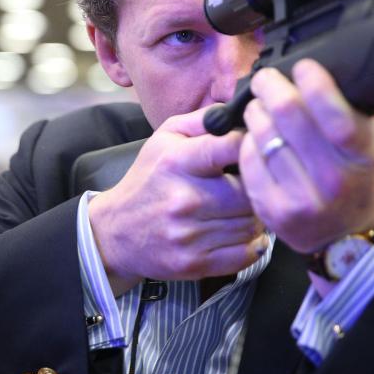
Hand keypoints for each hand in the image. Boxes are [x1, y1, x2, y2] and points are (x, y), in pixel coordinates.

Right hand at [89, 109, 267, 294]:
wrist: (116, 231)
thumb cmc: (148, 178)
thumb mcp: (165, 138)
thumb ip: (203, 120)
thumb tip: (240, 110)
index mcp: (178, 162)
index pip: (231, 147)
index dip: (253, 145)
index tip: (256, 148)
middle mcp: (183, 199)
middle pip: (249, 192)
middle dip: (257, 187)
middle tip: (254, 186)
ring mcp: (189, 235)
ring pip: (251, 224)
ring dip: (255, 217)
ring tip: (245, 209)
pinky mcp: (194, 263)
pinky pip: (245, 254)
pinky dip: (252, 245)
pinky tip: (244, 233)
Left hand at [239, 59, 373, 253]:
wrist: (350, 231)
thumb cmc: (366, 175)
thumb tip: (347, 66)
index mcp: (366, 157)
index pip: (336, 117)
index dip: (315, 85)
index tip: (303, 66)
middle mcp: (334, 180)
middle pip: (289, 115)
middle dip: (272, 86)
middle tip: (267, 78)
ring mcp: (302, 199)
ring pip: (263, 134)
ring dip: (257, 110)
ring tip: (260, 105)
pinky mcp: (273, 210)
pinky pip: (248, 158)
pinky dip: (247, 140)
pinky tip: (257, 135)